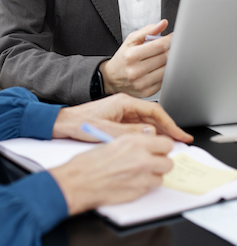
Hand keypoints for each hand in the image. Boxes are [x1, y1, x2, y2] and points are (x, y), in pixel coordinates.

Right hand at [49, 133, 173, 214]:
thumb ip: (134, 142)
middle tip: (152, 161)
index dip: (162, 146)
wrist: (79, 181)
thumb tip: (146, 142)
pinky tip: (130, 181)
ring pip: (161, 177)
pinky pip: (149, 188)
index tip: (158, 148)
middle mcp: (142, 159)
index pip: (165, 143)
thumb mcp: (112, 141)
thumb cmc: (89, 162)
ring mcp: (141, 178)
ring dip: (153, 175)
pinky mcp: (138, 193)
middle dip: (161, 162)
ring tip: (138, 172)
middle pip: (168, 162)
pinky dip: (144, 185)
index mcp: (134, 142)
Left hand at [52, 92, 192, 142]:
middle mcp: (125, 105)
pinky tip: (154, 142)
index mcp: (124, 102)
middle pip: (153, 116)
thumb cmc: (80, 123)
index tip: (180, 134)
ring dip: (160, 132)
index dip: (170, 123)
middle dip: (168, 128)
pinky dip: (148, 134)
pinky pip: (139, 126)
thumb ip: (130, 132)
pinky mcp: (118, 119)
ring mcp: (122, 112)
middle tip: (182, 140)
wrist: (64, 122)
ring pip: (147, 121)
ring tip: (172, 143)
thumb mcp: (107, 130)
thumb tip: (151, 133)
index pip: (154, 110)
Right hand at [100, 19, 171, 96]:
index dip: (170, 40)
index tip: (174, 36)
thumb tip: (163, 23)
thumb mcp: (130, 40)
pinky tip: (161, 68)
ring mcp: (141, 83)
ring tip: (166, 56)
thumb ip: (147, 31)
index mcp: (131, 55)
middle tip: (173, 45)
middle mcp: (135, 71)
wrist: (112, 78)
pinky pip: (164, 81)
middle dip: (172, 50)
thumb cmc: (123, 57)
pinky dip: (166, 73)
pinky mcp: (146, 92)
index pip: (159, 46)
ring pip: (166, 70)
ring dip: (170, 62)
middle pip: (165, 58)